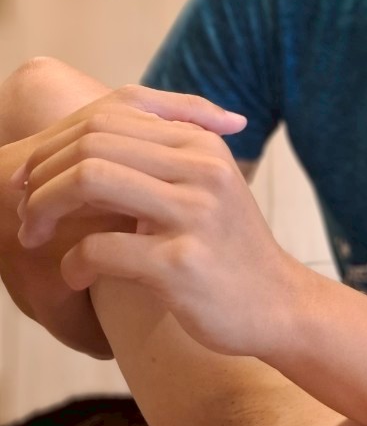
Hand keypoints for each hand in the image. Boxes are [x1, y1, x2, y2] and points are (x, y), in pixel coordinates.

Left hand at [15, 87, 305, 362]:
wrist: (279, 305)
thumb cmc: (229, 250)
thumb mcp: (206, 186)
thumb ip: (160, 159)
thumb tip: (84, 144)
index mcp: (201, 144)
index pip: (107, 119)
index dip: (57, 147)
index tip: (36, 182)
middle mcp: (201, 169)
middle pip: (91, 143)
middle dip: (43, 176)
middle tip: (28, 212)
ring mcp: (194, 214)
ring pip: (88, 181)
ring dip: (45, 209)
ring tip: (37, 237)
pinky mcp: (182, 264)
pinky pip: (99, 249)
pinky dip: (71, 264)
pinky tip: (76, 277)